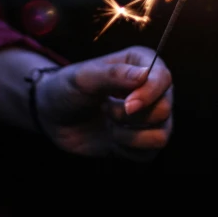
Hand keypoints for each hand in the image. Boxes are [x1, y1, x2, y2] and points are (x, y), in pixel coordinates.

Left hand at [36, 46, 172, 160]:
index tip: (128, 105)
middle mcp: (151, 89)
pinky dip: (128, 150)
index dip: (150, 94)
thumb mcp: (83, 77)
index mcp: (141, 63)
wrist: (52, 116)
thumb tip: (145, 75)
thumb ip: (112, 74)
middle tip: (106, 109)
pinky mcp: (142, 141)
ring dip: (130, 136)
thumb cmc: (67, 88)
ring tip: (109, 124)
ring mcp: (148, 116)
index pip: (163, 78)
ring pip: (162, 134)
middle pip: (165, 108)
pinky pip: (150, 153)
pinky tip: (112, 138)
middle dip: (132, 116)